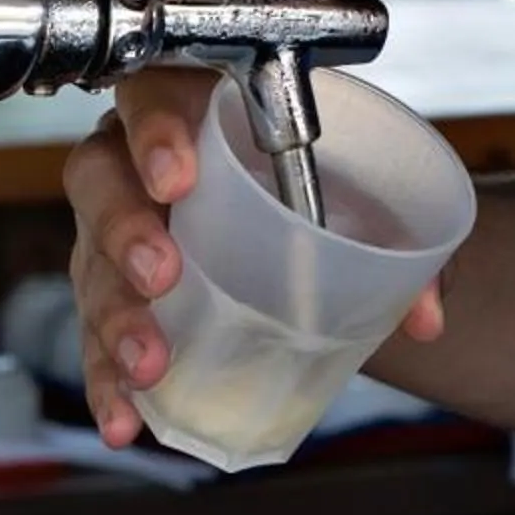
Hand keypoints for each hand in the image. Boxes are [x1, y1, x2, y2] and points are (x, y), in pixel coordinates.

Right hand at [62, 73, 444, 446]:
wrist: (313, 218)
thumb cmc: (321, 182)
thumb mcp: (367, 191)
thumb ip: (401, 238)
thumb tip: (425, 315)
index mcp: (193, 108)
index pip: (152, 93)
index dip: (153, 131)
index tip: (179, 177)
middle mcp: (137, 162)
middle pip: (99, 181)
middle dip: (125, 231)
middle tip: (163, 276)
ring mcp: (116, 231)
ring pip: (89, 263)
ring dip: (115, 318)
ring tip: (150, 363)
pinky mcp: (114, 295)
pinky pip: (94, 337)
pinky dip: (108, 383)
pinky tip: (127, 420)